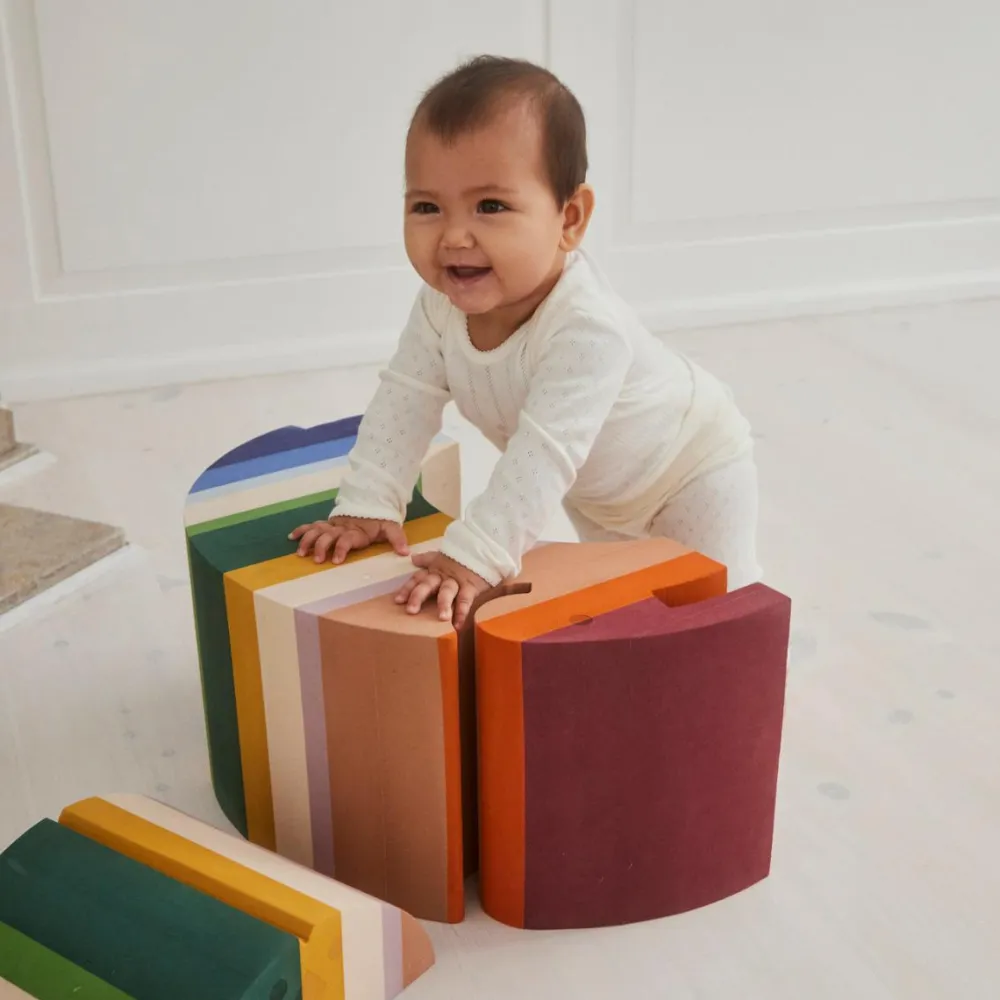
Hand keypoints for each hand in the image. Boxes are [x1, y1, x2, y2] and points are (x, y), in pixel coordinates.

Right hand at [289, 516, 409, 564]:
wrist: (373, 501)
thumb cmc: (381, 519)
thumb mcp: (391, 527)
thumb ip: (397, 539)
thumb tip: (406, 553)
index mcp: (357, 531)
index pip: (347, 539)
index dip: (342, 548)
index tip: (336, 560)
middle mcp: (342, 528)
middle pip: (328, 536)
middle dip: (321, 547)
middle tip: (318, 560)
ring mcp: (333, 525)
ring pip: (317, 531)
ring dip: (308, 541)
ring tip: (301, 553)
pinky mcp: (328, 524)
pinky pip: (312, 526)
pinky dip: (302, 530)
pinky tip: (292, 537)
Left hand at [394, 551, 490, 628]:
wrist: (484, 549)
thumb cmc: (462, 556)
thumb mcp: (443, 556)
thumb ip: (428, 559)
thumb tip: (413, 558)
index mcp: (434, 570)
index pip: (418, 578)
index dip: (407, 589)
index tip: (398, 601)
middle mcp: (442, 576)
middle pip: (428, 585)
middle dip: (419, 597)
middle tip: (411, 611)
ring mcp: (457, 581)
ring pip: (447, 592)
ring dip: (444, 604)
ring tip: (441, 618)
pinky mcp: (471, 586)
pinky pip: (466, 599)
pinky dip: (462, 611)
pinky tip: (458, 624)